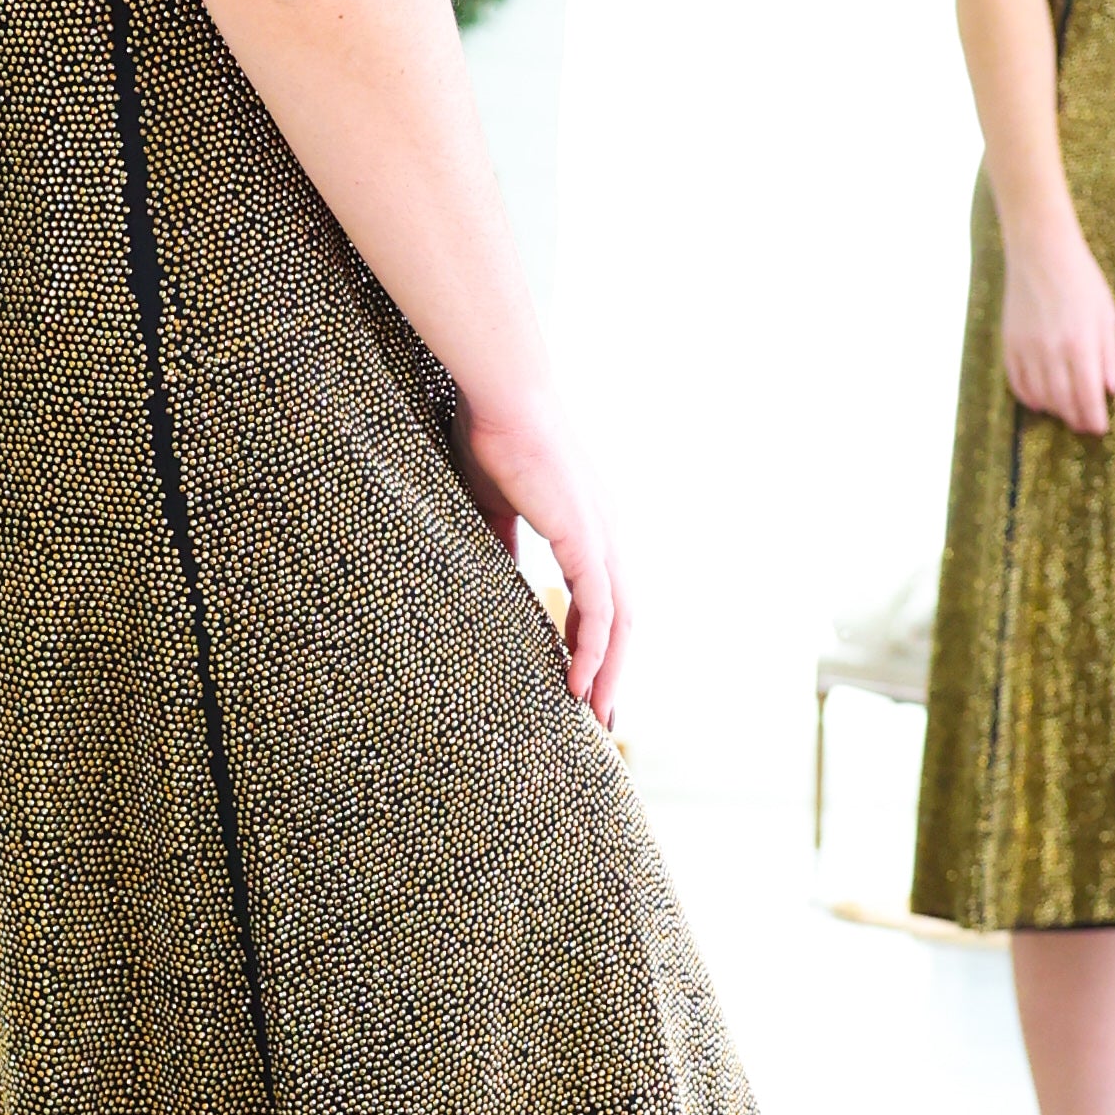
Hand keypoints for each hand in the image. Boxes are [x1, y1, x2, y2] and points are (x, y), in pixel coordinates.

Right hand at [454, 385, 627, 722]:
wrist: (503, 399)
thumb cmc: (492, 438)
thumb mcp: (494, 505)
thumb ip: (501, 544)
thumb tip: (493, 575)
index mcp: (588, 525)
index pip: (602, 595)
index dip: (592, 639)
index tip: (578, 677)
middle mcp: (606, 535)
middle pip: (621, 617)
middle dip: (611, 669)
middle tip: (597, 715)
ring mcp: (602, 538)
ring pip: (619, 622)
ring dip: (608, 672)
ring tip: (592, 714)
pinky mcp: (587, 541)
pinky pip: (599, 610)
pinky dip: (593, 650)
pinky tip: (579, 682)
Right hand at [1001, 216, 1114, 435]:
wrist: (1040, 252)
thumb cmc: (1080, 280)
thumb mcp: (1106, 315)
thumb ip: (1109, 355)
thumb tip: (1114, 390)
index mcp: (1081, 343)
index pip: (1088, 395)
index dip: (1094, 418)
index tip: (1100, 429)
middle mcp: (1052, 350)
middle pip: (1063, 401)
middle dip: (1076, 418)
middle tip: (1085, 425)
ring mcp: (1027, 348)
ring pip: (1040, 396)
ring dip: (1055, 410)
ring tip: (1066, 413)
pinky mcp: (1010, 343)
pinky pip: (1017, 382)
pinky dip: (1029, 397)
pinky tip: (1041, 400)